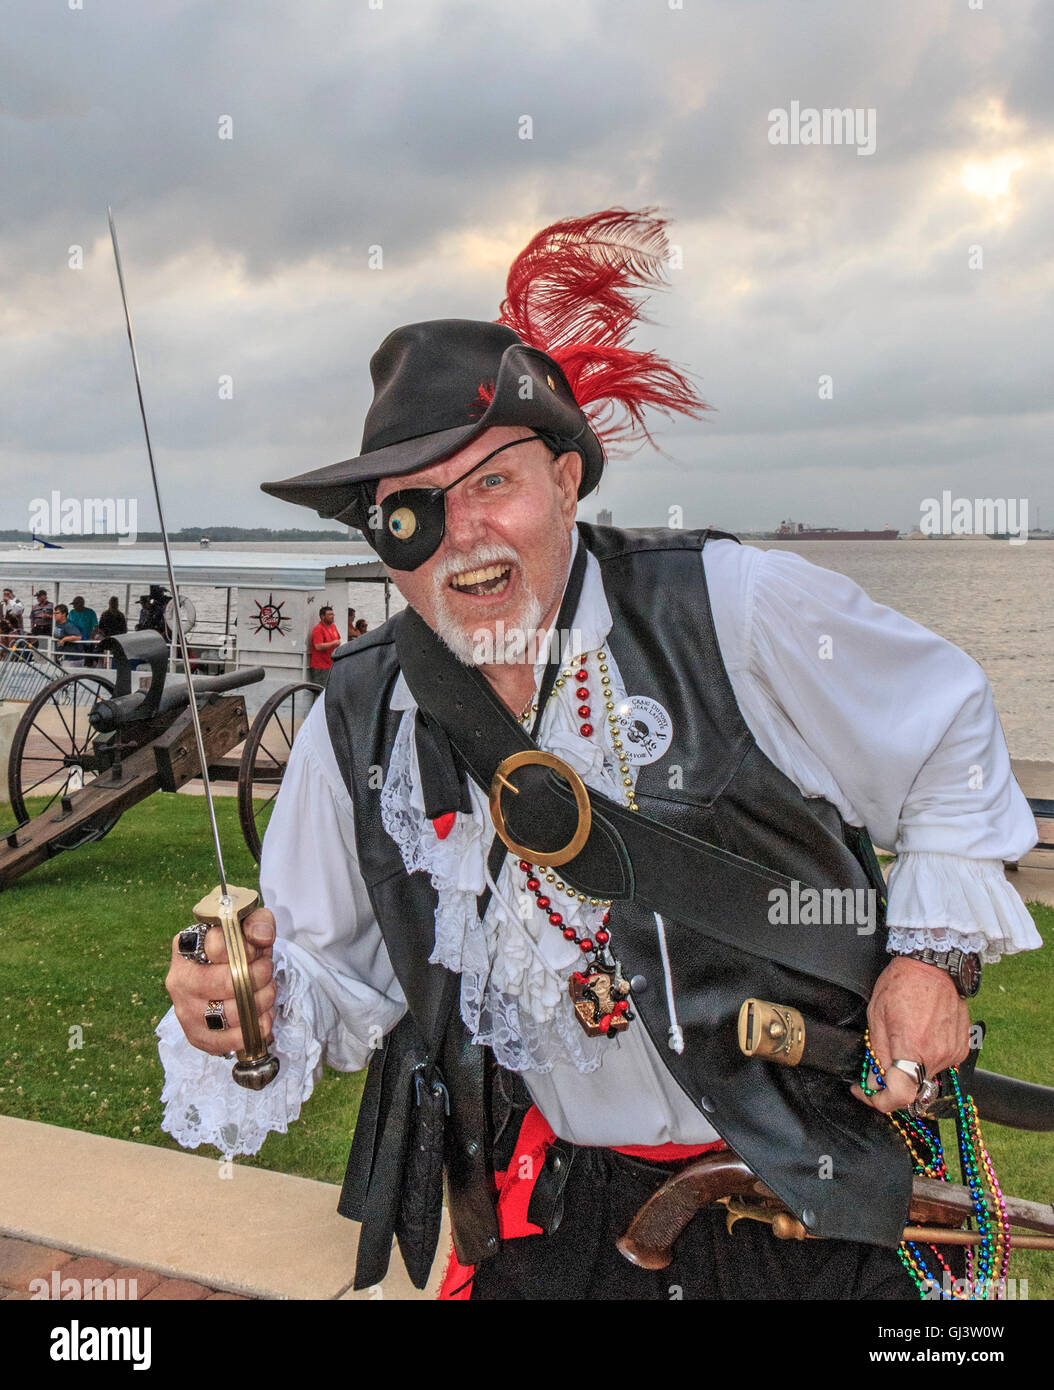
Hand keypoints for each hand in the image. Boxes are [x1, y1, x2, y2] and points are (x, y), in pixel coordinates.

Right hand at [166, 908, 275, 1055]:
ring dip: (259, 1003)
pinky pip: (226, 1041)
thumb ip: (257, 922)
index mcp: (186, 946)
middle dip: (258, 977)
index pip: (218, 944)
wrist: (227, 977)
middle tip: (267, 972)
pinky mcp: (196, 1035)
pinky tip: (261, 1018)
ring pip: (228, 1013)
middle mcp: (179, 979)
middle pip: (226, 982)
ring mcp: (185, 1010)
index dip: (247, 948)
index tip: (258, 951)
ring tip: (267, 993)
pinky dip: (252, 1031)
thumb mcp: (249, 926)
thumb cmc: (238, 950)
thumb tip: (261, 937)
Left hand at [850, 955, 970, 1112]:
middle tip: (878, 1069)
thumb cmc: (902, 984)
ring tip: (900, 1043)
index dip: (879, 1102)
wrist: (933, 966)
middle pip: (912, 1089)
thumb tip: (872, 1081)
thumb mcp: (876, 1017)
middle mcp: (936, 1056)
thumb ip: (876, 1054)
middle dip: (892, 1084)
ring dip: (909, 1070)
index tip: (866, 1093)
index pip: (900, 1097)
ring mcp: (952, 1053)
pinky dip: (925, 1059)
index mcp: (912, 1049)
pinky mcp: (961, 1048)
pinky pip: (939, 1065)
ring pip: (925, 1078)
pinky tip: (917, 1038)